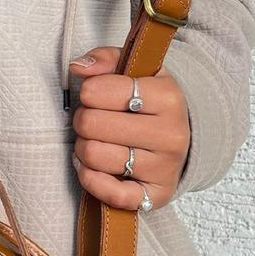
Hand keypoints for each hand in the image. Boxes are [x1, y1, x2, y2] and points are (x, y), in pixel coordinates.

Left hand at [70, 47, 189, 210]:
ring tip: (96, 142)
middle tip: (94, 122)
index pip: (97, 91)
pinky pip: (111, 194)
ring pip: (94, 156)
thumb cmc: (146, 103)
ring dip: (84, 149)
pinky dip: (91, 180)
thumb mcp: (134, 71)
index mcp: (168, 96)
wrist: (176, 139)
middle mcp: (171, 134)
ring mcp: (165, 168)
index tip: (96, 96)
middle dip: (83, 121)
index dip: (88, 92)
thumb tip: (78, 68)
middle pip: (91, 124)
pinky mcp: (155, 196)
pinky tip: (93, 168)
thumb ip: (105, 59)